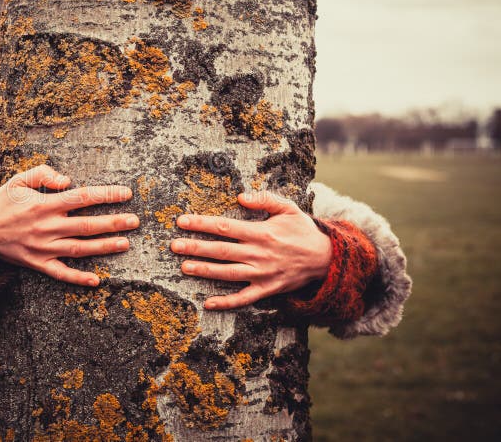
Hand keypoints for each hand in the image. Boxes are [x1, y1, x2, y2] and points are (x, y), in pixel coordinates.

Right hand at [0, 165, 137, 286]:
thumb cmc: (2, 203)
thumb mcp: (17, 181)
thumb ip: (42, 175)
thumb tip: (68, 180)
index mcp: (43, 205)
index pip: (81, 198)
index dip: (105, 195)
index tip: (126, 193)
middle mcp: (46, 227)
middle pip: (86, 225)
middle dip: (113, 222)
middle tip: (135, 220)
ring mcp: (43, 248)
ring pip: (79, 249)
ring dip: (104, 247)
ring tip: (126, 243)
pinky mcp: (38, 264)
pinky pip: (60, 274)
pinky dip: (78, 278)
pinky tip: (96, 280)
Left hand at [171, 191, 331, 309]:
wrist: (326, 259)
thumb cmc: (303, 231)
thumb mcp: (289, 208)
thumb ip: (265, 200)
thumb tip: (241, 197)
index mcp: (261, 233)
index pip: (225, 227)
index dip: (201, 224)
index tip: (182, 221)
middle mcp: (258, 254)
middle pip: (221, 250)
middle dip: (195, 248)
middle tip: (174, 246)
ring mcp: (261, 274)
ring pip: (227, 274)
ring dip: (204, 271)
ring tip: (184, 268)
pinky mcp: (266, 290)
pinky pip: (243, 298)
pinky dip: (226, 303)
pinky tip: (208, 304)